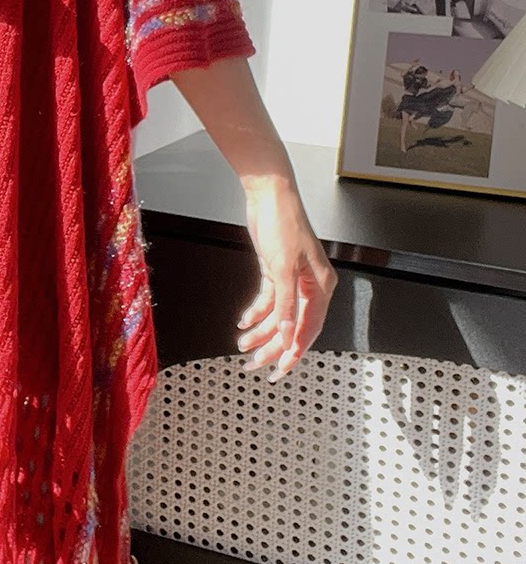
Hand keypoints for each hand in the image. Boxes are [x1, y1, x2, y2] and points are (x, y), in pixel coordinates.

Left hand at [235, 182, 336, 381]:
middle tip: (255, 364)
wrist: (269, 195)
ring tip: (243, 345)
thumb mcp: (282, 266)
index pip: (309, 328)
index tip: (281, 369)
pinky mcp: (276, 270)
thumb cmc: (283, 222)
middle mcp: (309, 285)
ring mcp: (292, 278)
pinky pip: (269, 300)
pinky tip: (244, 322)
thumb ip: (285, 303)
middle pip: (292, 325)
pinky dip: (256, 312)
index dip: (294, 351)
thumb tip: (287, 332)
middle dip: (273, 346)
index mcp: (321, 286)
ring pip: (279, 315)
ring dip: (261, 331)